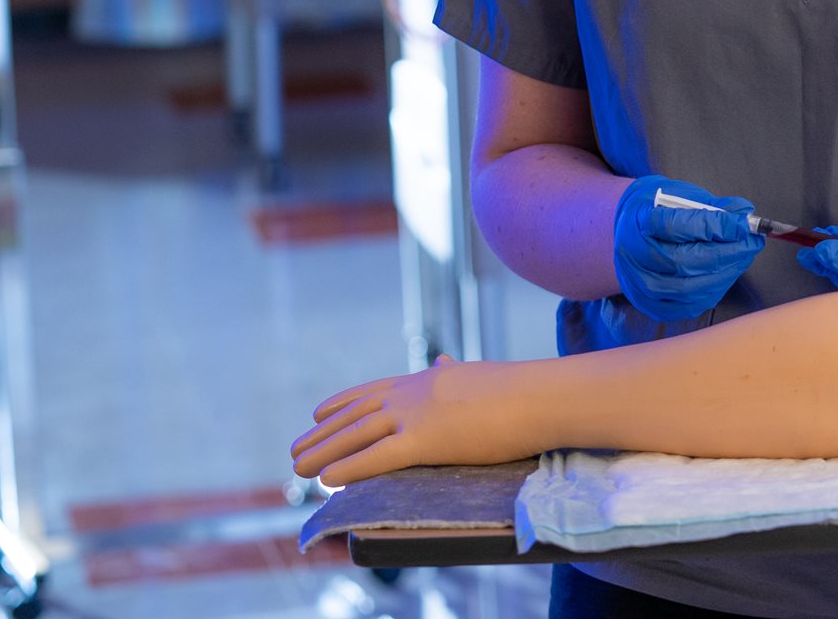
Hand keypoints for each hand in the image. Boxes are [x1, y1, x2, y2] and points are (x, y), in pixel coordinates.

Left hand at [290, 356, 533, 485]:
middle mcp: (414, 393)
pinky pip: (378, 457)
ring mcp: (418, 415)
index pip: (375, 390)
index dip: (343, 402)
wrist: (542, 395)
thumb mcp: (477, 374)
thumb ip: (453, 372)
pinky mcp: (427, 440)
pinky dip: (349, 467)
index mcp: (428, 379)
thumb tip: (442, 359)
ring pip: (357, 435)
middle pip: (356, 414)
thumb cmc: (522, 389)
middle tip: (295, 448)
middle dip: (322, 431)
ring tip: (296, 467)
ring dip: (322, 451)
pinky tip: (327, 478)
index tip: (318, 411)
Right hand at [613, 174, 764, 320]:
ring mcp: (639, 283)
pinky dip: (713, 291)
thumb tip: (744, 214)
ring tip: (743, 258)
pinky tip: (726, 275)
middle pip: (685, 261)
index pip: (679, 226)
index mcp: (638, 222)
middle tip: (752, 243)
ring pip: (688, 288)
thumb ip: (711, 205)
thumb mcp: (680, 195)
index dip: (717, 226)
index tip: (744, 224)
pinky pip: (687, 305)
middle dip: (727, 253)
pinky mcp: (649, 304)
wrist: (626, 233)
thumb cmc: (657, 210)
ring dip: (724, 274)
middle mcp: (634, 256)